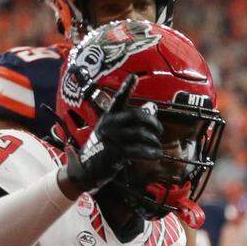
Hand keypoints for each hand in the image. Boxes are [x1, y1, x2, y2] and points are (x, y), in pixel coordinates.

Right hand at [64, 74, 162, 192]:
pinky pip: (139, 150)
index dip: (126, 88)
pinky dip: (151, 153)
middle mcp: (109, 124)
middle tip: (159, 131)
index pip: (118, 99)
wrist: (86, 169)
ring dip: (154, 141)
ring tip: (157, 146)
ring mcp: (112, 138)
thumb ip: (133, 121)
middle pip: (137, 116)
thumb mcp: (116, 132)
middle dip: (153, 123)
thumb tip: (152, 107)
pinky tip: (157, 154)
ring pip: (141, 134)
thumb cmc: (106, 148)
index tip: (134, 77)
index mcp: (108, 117)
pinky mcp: (115, 152)